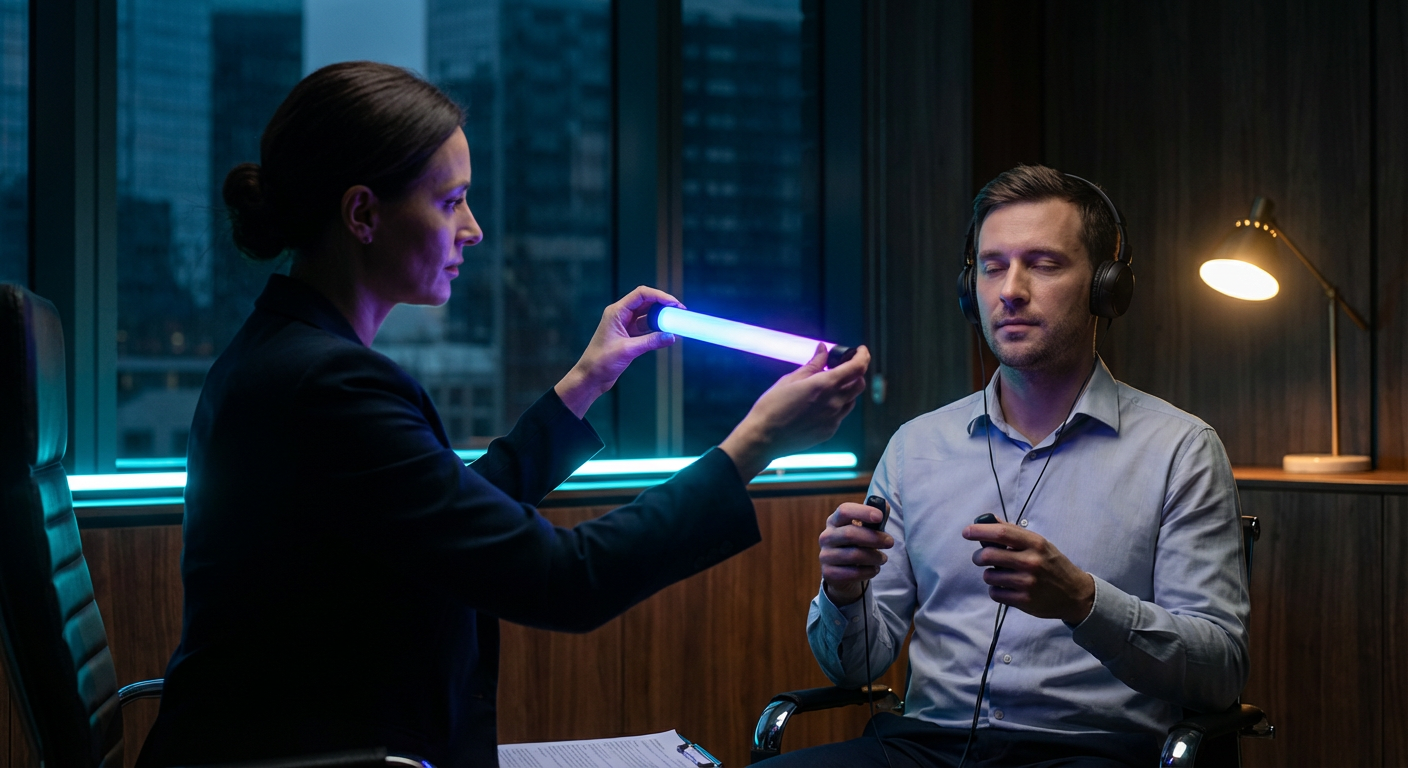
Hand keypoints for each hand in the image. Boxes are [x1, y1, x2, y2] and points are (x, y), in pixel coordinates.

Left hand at [554, 286, 682, 418]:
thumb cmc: (601, 361)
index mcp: (616, 312)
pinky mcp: (628, 337)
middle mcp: (620, 315)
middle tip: (680, 311)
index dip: (659, 296)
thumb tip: (671, 336)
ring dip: (661, 318)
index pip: (641, 295)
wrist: (590, 377)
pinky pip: (646, 329)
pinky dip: (657, 330)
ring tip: (676, 322)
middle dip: (663, 305)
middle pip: (646, 302)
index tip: (674, 303)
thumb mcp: (628, 350)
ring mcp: (624, 326)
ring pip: (647, 316)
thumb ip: (651, 342)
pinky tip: (667, 334)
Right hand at [718, 345, 869, 478]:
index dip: (863, 356)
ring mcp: (834, 419)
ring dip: (846, 390)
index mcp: (825, 385)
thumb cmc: (773, 406)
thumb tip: (823, 350)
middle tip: (843, 368)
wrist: (764, 437)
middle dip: (856, 373)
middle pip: (860, 384)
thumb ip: (812, 365)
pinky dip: (835, 406)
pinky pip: (840, 415)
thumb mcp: (791, 380)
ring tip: (826, 387)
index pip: (857, 368)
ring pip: (851, 400)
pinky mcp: (829, 431)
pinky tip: (818, 406)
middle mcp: (834, 402)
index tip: (861, 350)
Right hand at [818, 501, 893, 605]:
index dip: (862, 512)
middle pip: (850, 534)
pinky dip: (869, 571)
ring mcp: (825, 555)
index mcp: (834, 521)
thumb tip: (885, 506)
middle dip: (874, 538)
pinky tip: (874, 569)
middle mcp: (826, 536)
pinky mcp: (829, 573)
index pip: (844, 511)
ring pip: (854, 555)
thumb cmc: (858, 545)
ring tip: (883, 558)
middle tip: (890, 542)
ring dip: (874, 557)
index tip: (879, 516)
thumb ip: (875, 519)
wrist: (843, 572)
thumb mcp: (866, 530)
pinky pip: (853, 572)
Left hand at [964, 521, 1094, 623]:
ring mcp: (1027, 583)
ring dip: (988, 574)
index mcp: (1035, 543)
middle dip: (978, 556)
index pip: (1001, 533)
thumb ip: (1013, 533)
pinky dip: (995, 589)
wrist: (1074, 594)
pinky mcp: (1024, 601)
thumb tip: (987, 520)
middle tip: (979, 558)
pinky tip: (1006, 587)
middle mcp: (1031, 562)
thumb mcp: (1039, 544)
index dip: (979, 531)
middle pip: (988, 555)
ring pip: (988, 575)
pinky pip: (994, 593)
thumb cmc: (1052, 564)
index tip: (966, 532)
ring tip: (1000, 574)